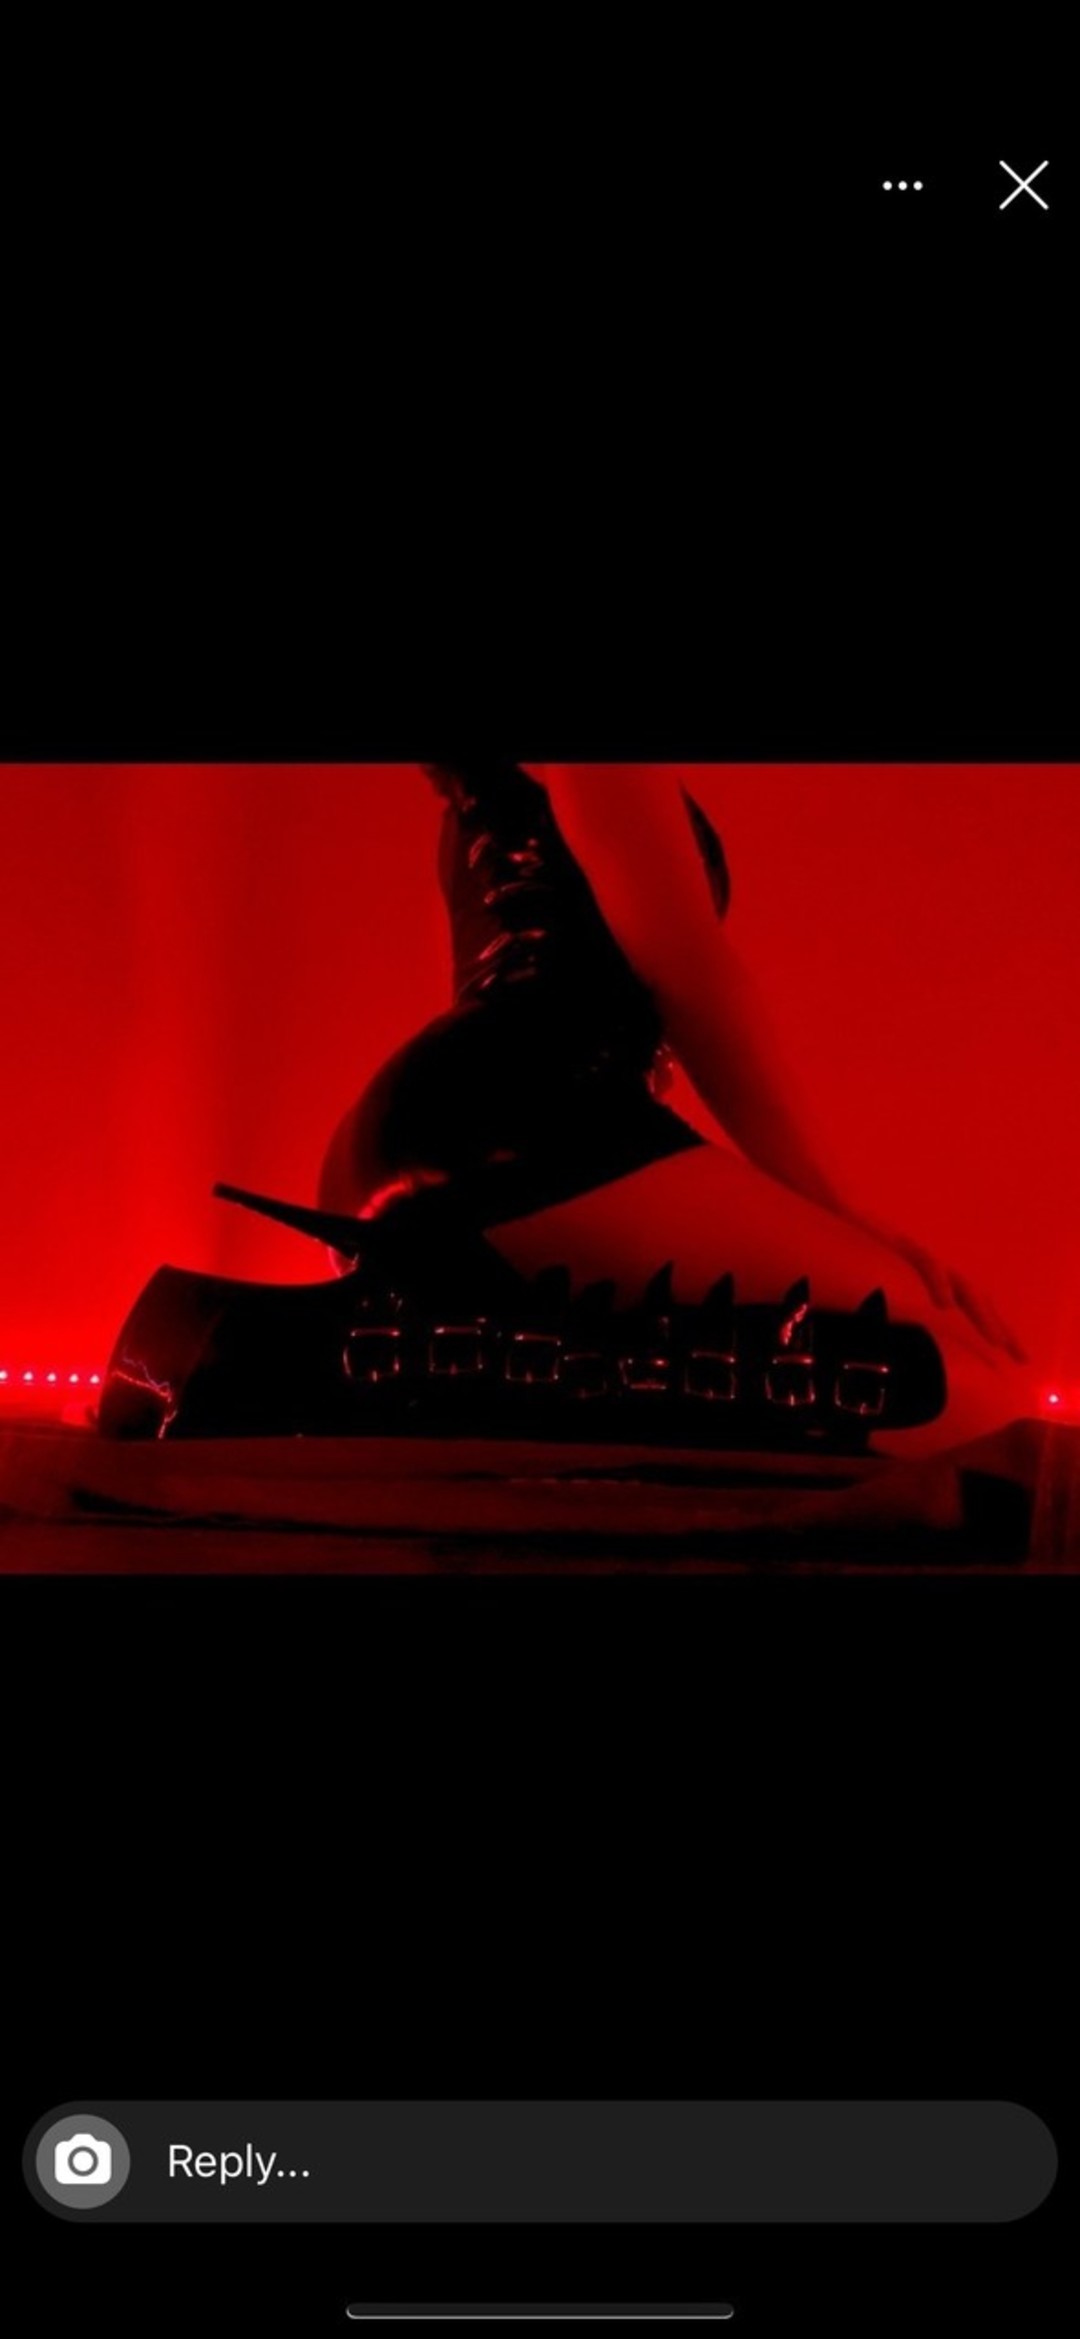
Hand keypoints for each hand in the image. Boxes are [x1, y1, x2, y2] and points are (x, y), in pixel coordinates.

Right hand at [842, 1212, 1027, 1364]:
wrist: (835, 1205)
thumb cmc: (848, 1248)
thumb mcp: (871, 1286)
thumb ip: (886, 1307)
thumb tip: (881, 1348)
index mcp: (928, 1277)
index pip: (969, 1304)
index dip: (991, 1327)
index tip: (1009, 1357)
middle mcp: (933, 1265)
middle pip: (977, 1298)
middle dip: (1001, 1327)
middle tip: (1022, 1358)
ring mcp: (920, 1252)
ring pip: (962, 1285)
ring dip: (982, 1315)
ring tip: (997, 1342)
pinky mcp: (903, 1243)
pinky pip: (927, 1264)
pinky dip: (939, 1283)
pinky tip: (945, 1304)